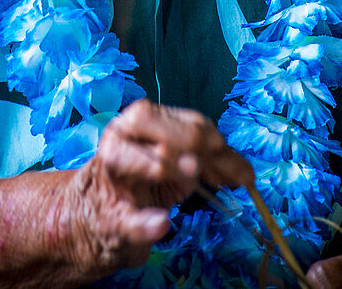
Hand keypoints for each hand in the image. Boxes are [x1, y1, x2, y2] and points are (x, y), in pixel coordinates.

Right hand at [62, 98, 253, 281]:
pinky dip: (147, 222)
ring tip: (191, 173)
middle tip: (221, 178)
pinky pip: (130, 217)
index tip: (241, 174)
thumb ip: (208, 160)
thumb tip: (247, 173)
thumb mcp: (174, 162)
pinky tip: (161, 222)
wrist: (94, 212)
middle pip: (171, 138)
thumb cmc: (141, 179)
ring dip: (170, 167)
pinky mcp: (111, 217)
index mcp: (141, 118)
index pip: (191, 125)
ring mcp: (113, 176)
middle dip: (199, 153)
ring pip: (146, 163)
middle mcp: (122, 137)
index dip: (220, 147)